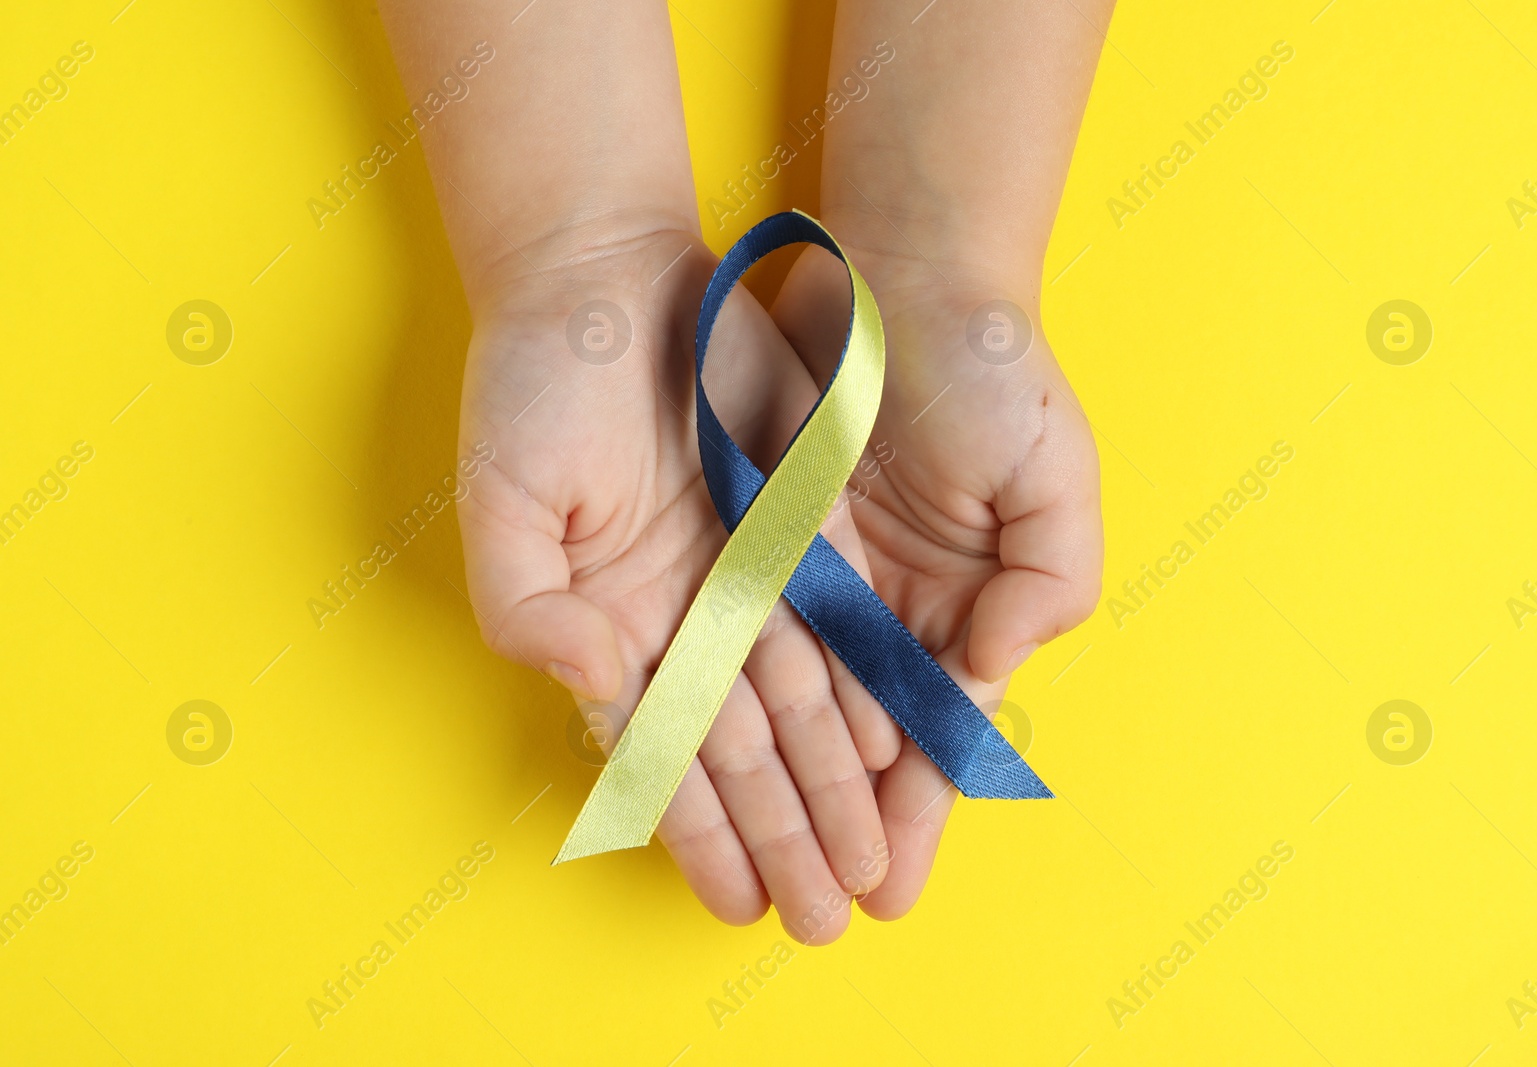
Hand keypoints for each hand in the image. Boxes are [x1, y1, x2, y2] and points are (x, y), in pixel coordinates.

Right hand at [458, 225, 900, 941]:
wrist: (600, 274)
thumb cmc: (536, 388)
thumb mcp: (507, 504)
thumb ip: (531, 611)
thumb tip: (591, 683)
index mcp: (613, 623)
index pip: (667, 757)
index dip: (705, 836)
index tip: (742, 907)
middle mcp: (684, 610)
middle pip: (746, 746)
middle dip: (787, 834)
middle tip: (827, 916)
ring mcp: (744, 565)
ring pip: (801, 698)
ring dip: (833, 783)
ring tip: (868, 859)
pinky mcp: (798, 514)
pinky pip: (841, 614)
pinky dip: (864, 680)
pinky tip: (888, 745)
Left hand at [772, 245, 1103, 917]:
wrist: (909, 276)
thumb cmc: (997, 376)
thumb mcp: (1057, 481)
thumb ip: (1048, 585)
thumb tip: (1001, 664)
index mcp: (973, 604)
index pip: (940, 728)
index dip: (920, 806)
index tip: (891, 880)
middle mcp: (897, 604)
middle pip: (866, 736)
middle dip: (847, 823)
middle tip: (821, 906)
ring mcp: (830, 573)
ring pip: (802, 700)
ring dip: (786, 782)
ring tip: (763, 857)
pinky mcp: (768, 532)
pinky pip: (751, 627)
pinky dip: (736, 690)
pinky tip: (716, 751)